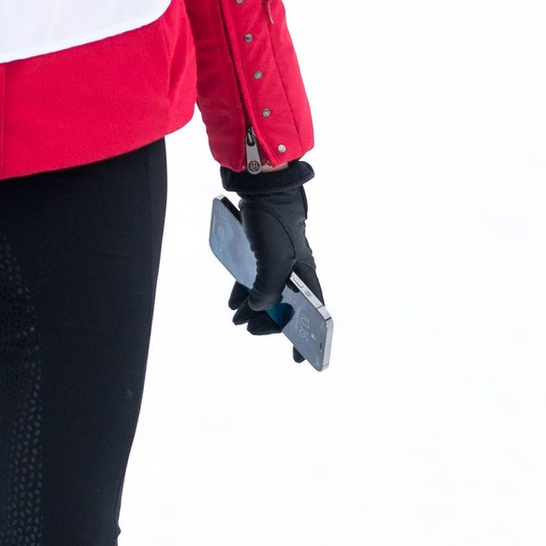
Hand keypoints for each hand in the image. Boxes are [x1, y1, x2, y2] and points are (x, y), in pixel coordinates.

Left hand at [216, 162, 322, 336]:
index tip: (300, 359)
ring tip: (236, 321)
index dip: (309, 337)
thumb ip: (267, 290)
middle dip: (268, 323)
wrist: (261, 187)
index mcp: (305, 275)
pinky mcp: (261, 252)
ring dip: (252, 310)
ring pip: (267, 294)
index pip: (314, 313)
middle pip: (286, 307)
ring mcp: (278, 261)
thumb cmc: (273, 223)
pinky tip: (232, 303)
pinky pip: (254, 279)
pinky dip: (243, 292)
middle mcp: (295, 270)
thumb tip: (256, 308)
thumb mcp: (272, 261)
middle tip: (250, 331)